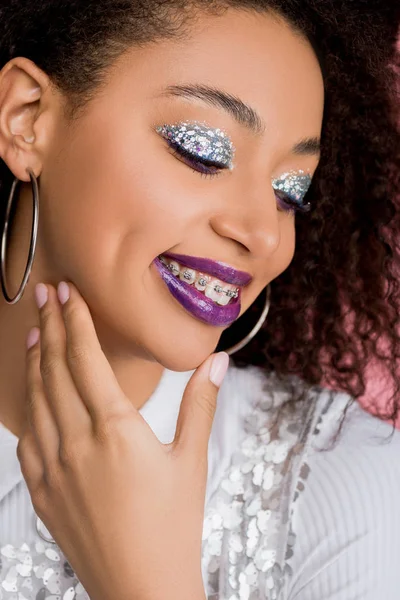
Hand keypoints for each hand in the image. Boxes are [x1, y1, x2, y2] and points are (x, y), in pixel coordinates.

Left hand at [16, 281, 228, 599]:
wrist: (141, 589)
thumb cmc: (173, 525)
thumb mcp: (192, 460)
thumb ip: (201, 403)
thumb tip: (218, 359)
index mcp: (115, 430)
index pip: (86, 359)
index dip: (75, 321)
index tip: (67, 292)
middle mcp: (77, 443)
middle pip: (55, 370)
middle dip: (50, 325)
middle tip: (45, 294)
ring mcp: (53, 468)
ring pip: (36, 399)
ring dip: (34, 360)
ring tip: (35, 330)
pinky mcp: (42, 491)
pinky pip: (27, 437)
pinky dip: (28, 405)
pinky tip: (32, 391)